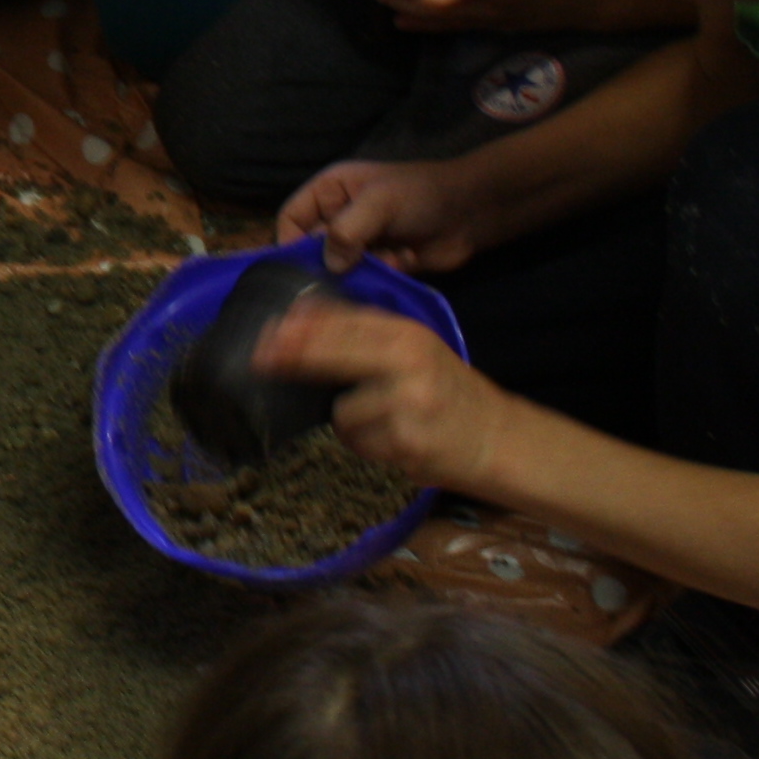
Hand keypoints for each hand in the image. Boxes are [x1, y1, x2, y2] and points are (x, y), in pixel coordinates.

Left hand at [255, 300, 510, 493]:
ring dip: (348, 419)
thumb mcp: (414, 350)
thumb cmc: (447, 392)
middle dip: (295, 359)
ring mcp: (407, 405)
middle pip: (334, 356)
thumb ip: (364, 333)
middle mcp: (409, 364)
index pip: (347, 324)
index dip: (303, 328)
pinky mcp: (405, 443)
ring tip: (380, 420)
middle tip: (263, 360)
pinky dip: (364, 443)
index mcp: (410, 336)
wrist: (496, 439)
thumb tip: (301, 315)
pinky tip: (390, 439)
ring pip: (342, 411)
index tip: (269, 331)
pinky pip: (358, 442)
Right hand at [278, 156, 494, 275]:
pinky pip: (360, 280)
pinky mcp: (380, 264)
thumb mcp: (378, 204)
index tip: (294, 270)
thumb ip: (346, 231)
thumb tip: (329, 266)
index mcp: (330, 191)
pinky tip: (373, 291)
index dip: (288, 243)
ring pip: (335, 268)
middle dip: (316, 267)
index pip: (291, 218)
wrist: (470, 213)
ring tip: (349, 293)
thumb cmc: (419, 196)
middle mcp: (339, 217)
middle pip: (310, 248)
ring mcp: (360, 242)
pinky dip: (365, 287)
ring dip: (342, 280)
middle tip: (319, 291)